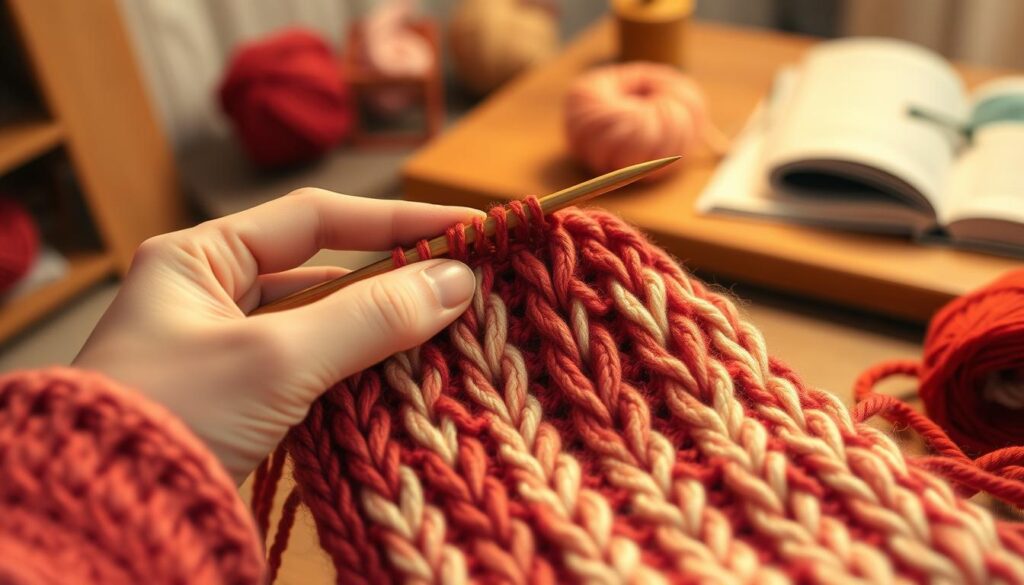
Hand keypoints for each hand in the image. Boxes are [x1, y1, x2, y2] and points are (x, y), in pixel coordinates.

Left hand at [74, 189, 480, 482]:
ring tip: (448, 334)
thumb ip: (370, 317)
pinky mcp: (239, 399)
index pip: (316, 218)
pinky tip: (402, 379)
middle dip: (394, 282)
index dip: (396, 220)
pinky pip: (313, 369)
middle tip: (466, 288)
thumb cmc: (173, 416)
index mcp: (199, 259)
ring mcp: (225, 350)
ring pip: (323, 325)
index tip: (466, 227)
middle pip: (324, 272)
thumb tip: (457, 282)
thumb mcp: (277, 359)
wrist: (109, 514)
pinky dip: (357, 372)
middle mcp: (211, 295)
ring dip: (380, 332)